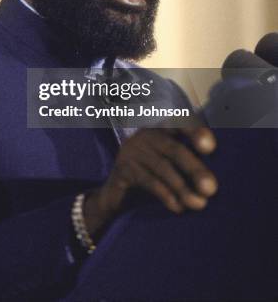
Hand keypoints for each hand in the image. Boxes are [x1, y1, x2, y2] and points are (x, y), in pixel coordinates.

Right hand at [84, 126, 217, 236]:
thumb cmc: (154, 179)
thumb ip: (189, 166)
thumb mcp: (172, 166)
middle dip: (194, 169)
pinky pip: (149, 180)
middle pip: (174, 149)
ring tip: (199, 204)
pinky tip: (178, 207)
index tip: (211, 148)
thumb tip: (213, 182)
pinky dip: (166, 195)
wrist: (118, 197)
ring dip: (183, 188)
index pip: (180, 123)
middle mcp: (146, 135)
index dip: (195, 132)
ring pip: (162, 167)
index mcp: (162, 129)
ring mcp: (132, 150)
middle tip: (211, 189)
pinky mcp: (122, 168)